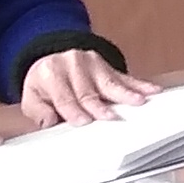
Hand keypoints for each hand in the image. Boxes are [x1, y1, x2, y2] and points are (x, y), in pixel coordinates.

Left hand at [16, 50, 152, 125]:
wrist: (51, 60)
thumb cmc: (44, 84)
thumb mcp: (31, 97)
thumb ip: (38, 111)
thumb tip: (50, 122)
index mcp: (50, 73)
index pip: (63, 95)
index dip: (73, 109)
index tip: (83, 121)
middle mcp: (72, 65)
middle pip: (88, 90)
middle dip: (100, 105)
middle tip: (111, 117)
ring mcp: (91, 64)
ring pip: (109, 82)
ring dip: (125, 93)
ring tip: (138, 102)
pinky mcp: (106, 66)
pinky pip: (124, 77)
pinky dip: (139, 84)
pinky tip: (151, 90)